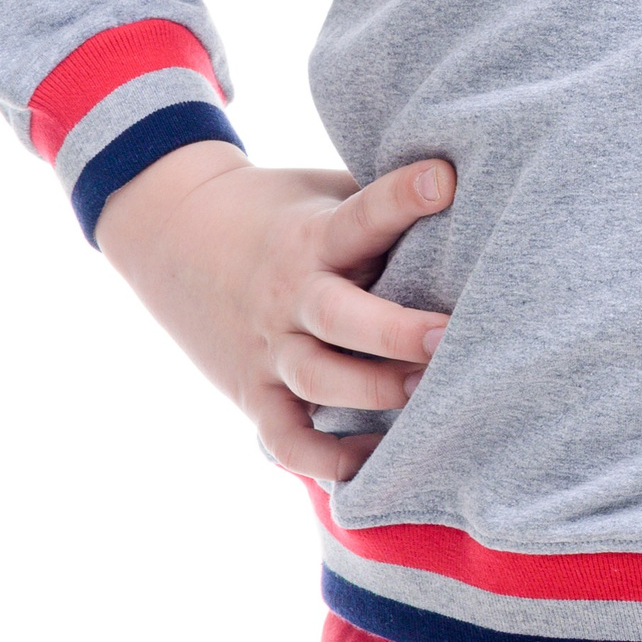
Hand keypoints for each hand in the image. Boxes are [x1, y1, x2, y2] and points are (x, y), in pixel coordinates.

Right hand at [96, 141, 456, 480]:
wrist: (171, 230)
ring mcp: (269, 348)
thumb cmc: (277, 209)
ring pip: (319, 382)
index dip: (403, 196)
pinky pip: (288, 442)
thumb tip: (469, 189)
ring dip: (373, 394)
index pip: (362, 215)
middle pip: (342, 319)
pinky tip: (375, 460)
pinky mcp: (253, 393)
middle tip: (449, 336)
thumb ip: (379, 202)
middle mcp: (289, 295)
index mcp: (312, 236)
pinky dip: (328, 462)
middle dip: (397, 332)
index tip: (446, 179)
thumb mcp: (321, 189)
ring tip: (429, 396)